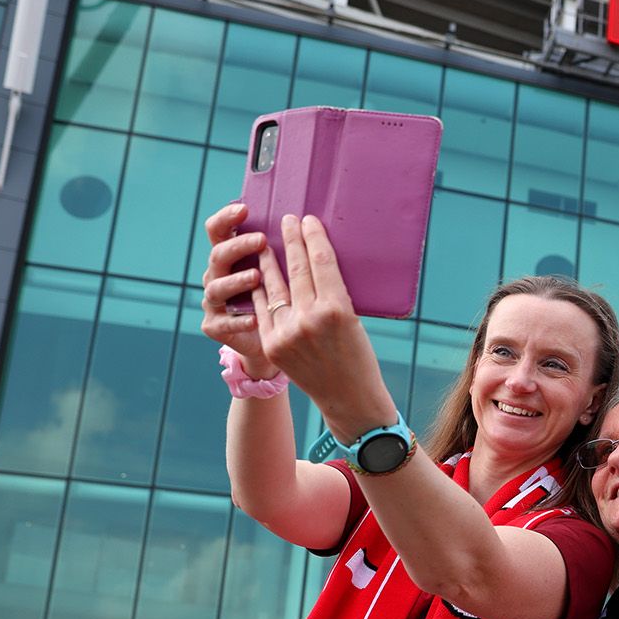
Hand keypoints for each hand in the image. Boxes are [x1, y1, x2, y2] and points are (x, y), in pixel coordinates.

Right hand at [197, 202, 274, 375]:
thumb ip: (289, 251)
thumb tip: (310, 222)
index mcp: (231, 256)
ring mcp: (214, 301)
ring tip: (256, 276)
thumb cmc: (288, 300)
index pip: (219, 231)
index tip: (245, 209)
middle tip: (262, 240)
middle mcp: (218, 275)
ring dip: (236, 280)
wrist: (280, 342)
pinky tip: (254, 319)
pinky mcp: (215, 326)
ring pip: (216, 288)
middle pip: (218, 255)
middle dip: (239, 245)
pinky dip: (239, 320)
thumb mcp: (291, 272)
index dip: (226, 218)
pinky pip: (223, 322)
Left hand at [253, 215, 396, 438]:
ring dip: (269, 262)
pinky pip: (263, 309)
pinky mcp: (272, 344)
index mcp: (338, 310)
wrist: (348, 398)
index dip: (313, 238)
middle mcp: (310, 319)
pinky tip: (258, 277)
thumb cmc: (359, 357)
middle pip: (297, 269)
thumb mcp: (355, 321)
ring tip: (265, 244)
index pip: (321, 262)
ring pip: (274, 286)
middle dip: (292, 241)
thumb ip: (333, 295)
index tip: (307, 221)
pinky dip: (261, 291)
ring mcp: (287, 332)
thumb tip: (315, 265)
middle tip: (287, 220)